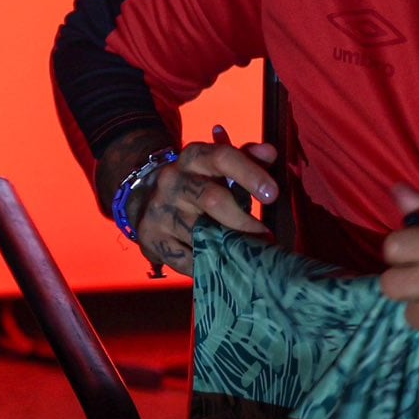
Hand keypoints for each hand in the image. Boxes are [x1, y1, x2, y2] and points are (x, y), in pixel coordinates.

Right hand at [127, 125, 278, 277]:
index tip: (272, 194)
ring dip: (229, 247)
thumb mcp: (218, 165)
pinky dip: (207, 264)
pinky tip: (220, 263)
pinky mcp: (150, 236)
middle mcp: (173, 180)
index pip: (222, 157)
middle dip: (244, 221)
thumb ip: (246, 158)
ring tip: (246, 253)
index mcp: (193, 157)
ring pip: (200, 233)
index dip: (250, 175)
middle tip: (265, 237)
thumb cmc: (197, 182)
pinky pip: (186, 258)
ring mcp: (159, 209)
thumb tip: (270, 153)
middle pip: (213, 199)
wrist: (147, 199)